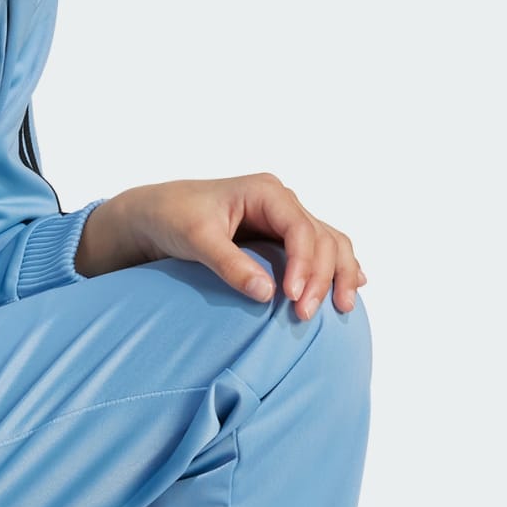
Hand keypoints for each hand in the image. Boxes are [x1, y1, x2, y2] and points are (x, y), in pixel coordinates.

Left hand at [104, 175, 365, 319]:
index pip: (300, 228)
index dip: (303, 264)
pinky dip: (335, 268)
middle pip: (322, 238)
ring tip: (343, 307)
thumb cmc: (172, 217)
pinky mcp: (280, 236)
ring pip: (329, 243)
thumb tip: (267, 293)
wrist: (155, 214)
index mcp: (266, 192)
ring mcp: (284, 218)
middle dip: (322, 277)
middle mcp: (281, 202)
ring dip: (338, 274)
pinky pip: (318, 250)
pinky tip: (351, 287)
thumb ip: (230, 263)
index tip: (292, 297)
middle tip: (305, 314)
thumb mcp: (196, 239)